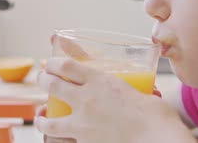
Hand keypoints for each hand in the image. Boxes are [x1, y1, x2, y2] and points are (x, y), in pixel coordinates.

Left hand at [35, 57, 193, 142]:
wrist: (157, 140)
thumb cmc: (157, 117)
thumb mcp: (143, 95)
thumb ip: (135, 93)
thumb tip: (145, 94)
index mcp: (101, 82)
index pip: (67, 66)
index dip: (54, 62)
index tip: (50, 63)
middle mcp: (87, 100)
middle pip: (53, 85)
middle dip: (43, 80)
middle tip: (42, 78)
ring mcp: (83, 125)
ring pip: (50, 122)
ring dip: (42, 119)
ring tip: (40, 117)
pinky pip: (63, 141)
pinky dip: (57, 140)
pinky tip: (55, 141)